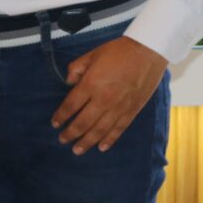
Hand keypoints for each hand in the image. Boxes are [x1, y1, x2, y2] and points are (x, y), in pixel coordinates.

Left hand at [51, 35, 167, 154]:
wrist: (147, 53)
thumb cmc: (118, 52)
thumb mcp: (91, 55)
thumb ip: (76, 69)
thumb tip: (69, 83)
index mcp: (91, 84)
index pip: (71, 105)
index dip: (61, 116)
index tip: (54, 123)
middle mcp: (103, 99)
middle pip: (83, 122)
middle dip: (71, 133)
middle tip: (62, 140)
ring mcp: (119, 108)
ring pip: (100, 130)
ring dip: (87, 142)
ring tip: (77, 150)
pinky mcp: (132, 111)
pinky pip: (118, 129)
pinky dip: (109, 140)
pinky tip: (101, 147)